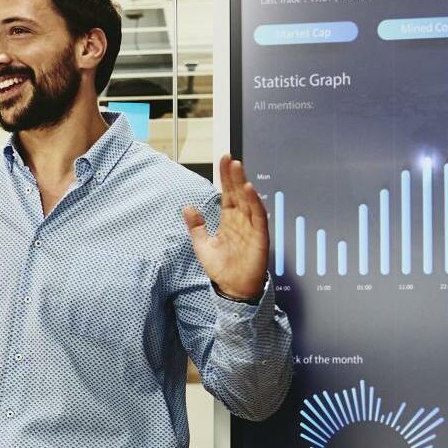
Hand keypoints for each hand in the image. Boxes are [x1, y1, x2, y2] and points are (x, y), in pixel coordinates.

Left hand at [183, 156, 269, 301]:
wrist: (234, 290)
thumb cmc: (222, 269)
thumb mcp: (203, 245)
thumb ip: (196, 226)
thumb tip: (187, 207)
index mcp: (229, 220)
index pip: (228, 193)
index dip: (225, 177)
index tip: (222, 160)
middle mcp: (242, 220)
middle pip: (238, 192)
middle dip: (234, 175)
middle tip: (229, 158)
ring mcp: (252, 227)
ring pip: (248, 200)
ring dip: (243, 183)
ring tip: (237, 167)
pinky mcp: (260, 236)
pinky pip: (258, 216)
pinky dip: (254, 202)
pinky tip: (249, 190)